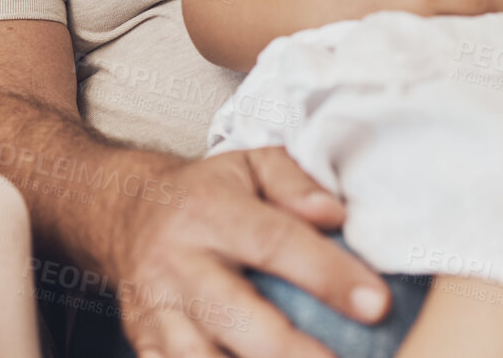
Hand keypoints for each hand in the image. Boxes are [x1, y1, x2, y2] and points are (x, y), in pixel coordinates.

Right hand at [109, 148, 390, 357]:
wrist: (126, 213)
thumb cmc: (208, 192)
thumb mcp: (249, 163)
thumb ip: (294, 182)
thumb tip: (334, 215)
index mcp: (207, 210)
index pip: (273, 243)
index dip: (327, 276)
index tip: (377, 304)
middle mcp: (176, 263)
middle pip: (238, 318)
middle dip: (296, 352)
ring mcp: (156, 311)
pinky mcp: (144, 344)